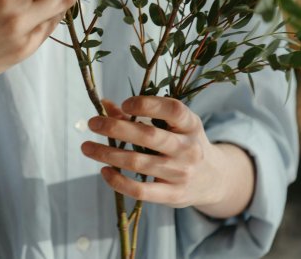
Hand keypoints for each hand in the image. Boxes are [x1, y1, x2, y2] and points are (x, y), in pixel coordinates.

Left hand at [80, 96, 254, 217]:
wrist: (214, 179)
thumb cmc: (183, 144)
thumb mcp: (172, 126)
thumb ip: (139, 115)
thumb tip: (104, 105)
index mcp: (190, 125)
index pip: (173, 110)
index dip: (148, 105)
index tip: (125, 104)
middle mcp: (189, 148)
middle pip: (149, 136)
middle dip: (117, 128)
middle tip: (92, 123)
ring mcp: (181, 173)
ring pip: (138, 162)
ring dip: (107, 153)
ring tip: (86, 147)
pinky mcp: (173, 195)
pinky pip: (141, 190)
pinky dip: (119, 181)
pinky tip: (104, 171)